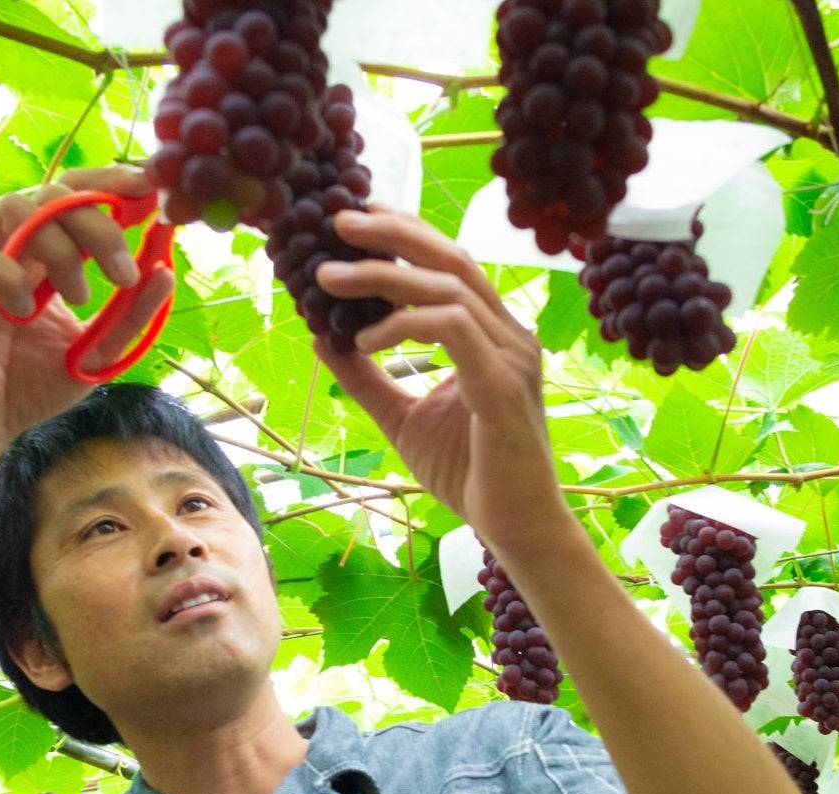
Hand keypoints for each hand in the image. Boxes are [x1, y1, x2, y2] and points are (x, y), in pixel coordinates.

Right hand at [0, 166, 175, 477]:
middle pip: (53, 194)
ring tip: (80, 297)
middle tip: (125, 274)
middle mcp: (13, 249)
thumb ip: (128, 319)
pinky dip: (7, 274)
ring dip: (59, 248)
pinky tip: (25, 311)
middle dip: (98, 224)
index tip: (147, 192)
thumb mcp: (94, 356)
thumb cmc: (29, 388)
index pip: (76, 196)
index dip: (110, 183)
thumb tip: (165, 272)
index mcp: (47, 256)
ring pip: (15, 209)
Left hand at [312, 208, 568, 550]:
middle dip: (393, 233)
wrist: (515, 527)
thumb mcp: (401, 418)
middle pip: (452, 258)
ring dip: (382, 277)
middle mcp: (508, 335)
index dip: (406, 235)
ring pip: (447, 287)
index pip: (450, 266)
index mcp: (491, 335)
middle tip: (338, 220)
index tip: (356, 220)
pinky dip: (402, 325)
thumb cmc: (468, 474)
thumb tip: (323, 337)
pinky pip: (451, 330)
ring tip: (328, 279)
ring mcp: (511, 356)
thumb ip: (366, 378)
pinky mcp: (501, 384)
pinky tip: (364, 340)